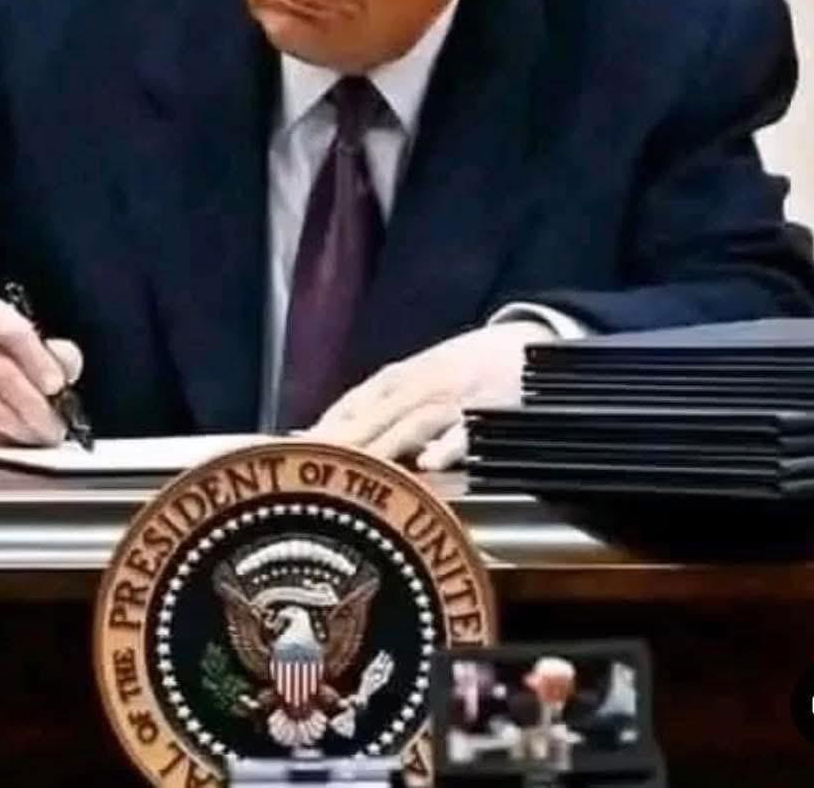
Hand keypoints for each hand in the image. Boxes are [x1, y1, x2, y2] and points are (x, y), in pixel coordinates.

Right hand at [0, 296, 82, 444]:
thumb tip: (66, 367)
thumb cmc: (1, 357)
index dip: (39, 361)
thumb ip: (55, 353)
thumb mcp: (31, 343)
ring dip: (19, 426)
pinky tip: (16, 439)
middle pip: (3, 373)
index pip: (14, 333)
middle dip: (34, 405)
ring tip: (41, 435)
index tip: (56, 385)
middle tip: (56, 425)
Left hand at [308, 322, 554, 470]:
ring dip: (384, 446)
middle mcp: (420, 385)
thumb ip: (372, 406)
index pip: (352, 406)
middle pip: (374, 416)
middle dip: (341, 443)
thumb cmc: (461, 367)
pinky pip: (466, 432)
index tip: (291, 455)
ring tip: (357, 472)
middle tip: (312, 469)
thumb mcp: (415, 377)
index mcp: (399, 379)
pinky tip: (429, 464)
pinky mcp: (488, 412)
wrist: (523, 342)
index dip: (322, 431)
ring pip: (412, 423)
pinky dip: (448, 447)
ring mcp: (453, 398)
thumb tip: (314, 432)